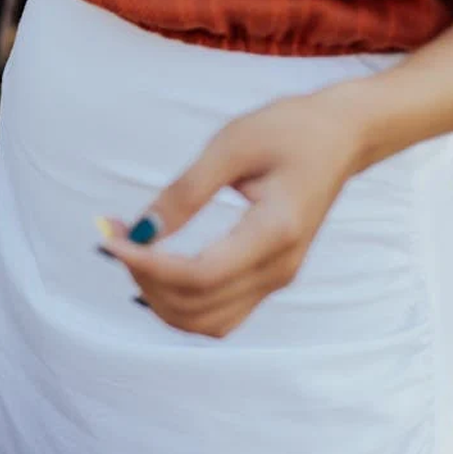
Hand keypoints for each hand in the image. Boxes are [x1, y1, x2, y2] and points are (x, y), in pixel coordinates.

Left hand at [100, 89, 367, 337]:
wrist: (341, 138)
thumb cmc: (288, 130)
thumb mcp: (232, 145)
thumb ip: (185, 192)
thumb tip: (141, 231)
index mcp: (276, 231)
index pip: (198, 275)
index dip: (146, 265)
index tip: (111, 240)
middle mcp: (280, 268)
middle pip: (196, 305)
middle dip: (145, 279)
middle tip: (117, 239)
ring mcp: (277, 279)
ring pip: (205, 322)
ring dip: (159, 298)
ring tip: (134, 253)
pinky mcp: (268, 280)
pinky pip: (217, 315)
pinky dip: (179, 303)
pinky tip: (156, 269)